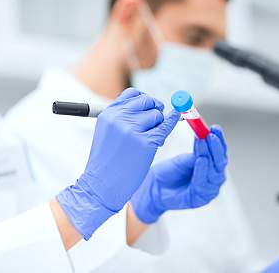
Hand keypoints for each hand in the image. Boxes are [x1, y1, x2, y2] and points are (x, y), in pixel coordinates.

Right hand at [57, 88, 179, 239]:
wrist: (101, 185)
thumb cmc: (107, 161)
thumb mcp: (107, 132)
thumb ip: (123, 117)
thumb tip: (149, 105)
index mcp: (109, 114)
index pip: (133, 94)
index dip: (145, 100)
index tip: (149, 107)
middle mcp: (120, 118)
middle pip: (148, 102)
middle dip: (155, 110)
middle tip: (155, 122)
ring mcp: (133, 130)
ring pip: (157, 116)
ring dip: (159, 126)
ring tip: (150, 140)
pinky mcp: (146, 143)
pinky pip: (165, 127)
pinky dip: (172, 122)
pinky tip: (177, 118)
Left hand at [131, 125, 227, 223]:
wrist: (155, 187)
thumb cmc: (170, 172)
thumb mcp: (186, 158)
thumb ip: (199, 151)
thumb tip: (207, 134)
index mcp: (212, 166)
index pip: (220, 151)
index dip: (219, 139)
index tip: (215, 128)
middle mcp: (214, 178)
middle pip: (220, 162)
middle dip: (216, 147)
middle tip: (210, 135)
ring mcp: (209, 189)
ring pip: (214, 172)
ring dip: (209, 155)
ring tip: (203, 143)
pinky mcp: (201, 198)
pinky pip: (203, 183)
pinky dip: (202, 170)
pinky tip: (200, 160)